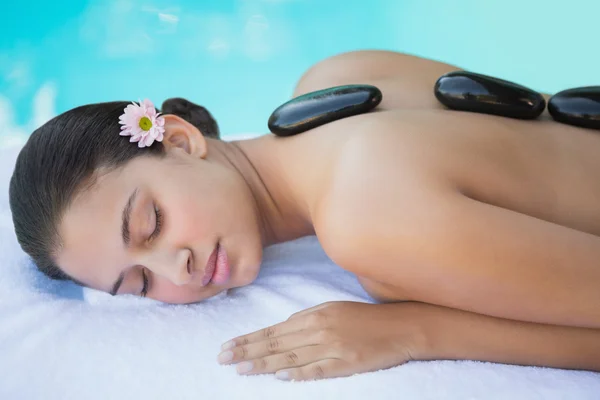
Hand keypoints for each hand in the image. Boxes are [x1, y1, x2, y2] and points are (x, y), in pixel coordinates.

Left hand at [217, 301, 421, 380]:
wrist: (400, 327)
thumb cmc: (364, 318)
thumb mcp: (333, 310)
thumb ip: (306, 320)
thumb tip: (281, 331)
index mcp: (314, 315)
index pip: (273, 330)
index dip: (249, 339)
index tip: (228, 346)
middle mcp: (320, 329)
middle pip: (276, 343)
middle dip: (247, 351)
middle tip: (223, 358)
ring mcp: (333, 347)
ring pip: (291, 357)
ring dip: (264, 364)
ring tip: (241, 369)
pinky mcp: (347, 363)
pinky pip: (319, 369)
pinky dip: (299, 373)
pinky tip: (281, 376)